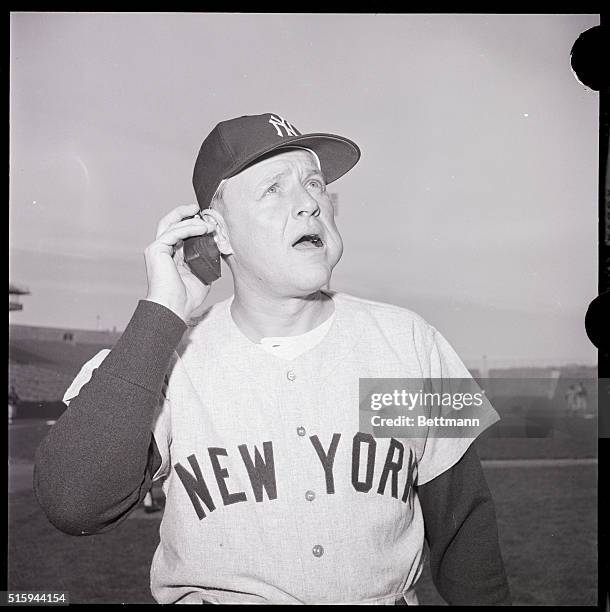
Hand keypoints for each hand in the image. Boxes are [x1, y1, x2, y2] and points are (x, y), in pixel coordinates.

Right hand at [144, 203, 215, 322]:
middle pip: (170, 223)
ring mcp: (157, 249)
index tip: (207, 222)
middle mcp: (162, 250)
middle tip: (198, 209)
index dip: (192, 224)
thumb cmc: (186, 298)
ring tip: (209, 224)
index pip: (179, 233)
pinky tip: (203, 229)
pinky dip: (189, 228)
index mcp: (171, 256)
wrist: (174, 308)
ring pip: (172, 225)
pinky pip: (174, 232)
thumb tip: (218, 252)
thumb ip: (206, 263)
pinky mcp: (156, 250)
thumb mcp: (202, 276)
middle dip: (184, 213)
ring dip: (192, 221)